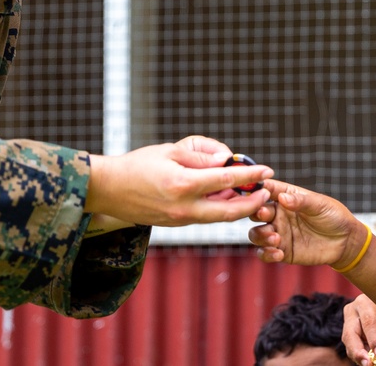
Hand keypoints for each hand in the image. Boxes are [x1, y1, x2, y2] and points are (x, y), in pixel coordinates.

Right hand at [85, 136, 272, 226]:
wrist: (109, 189)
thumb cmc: (138, 164)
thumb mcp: (170, 151)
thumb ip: (200, 157)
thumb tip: (226, 161)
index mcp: (183, 185)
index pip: (226, 180)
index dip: (250, 175)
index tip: (267, 170)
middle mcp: (184, 207)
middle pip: (230, 211)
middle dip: (252, 203)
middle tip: (266, 193)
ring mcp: (180, 219)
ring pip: (218, 218)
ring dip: (238, 208)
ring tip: (251, 194)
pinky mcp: (175, 224)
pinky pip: (204, 218)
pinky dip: (220, 209)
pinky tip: (227, 198)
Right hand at [248, 179, 363, 268]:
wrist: (345, 242)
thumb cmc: (333, 216)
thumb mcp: (320, 205)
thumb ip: (301, 202)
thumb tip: (282, 198)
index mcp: (286, 197)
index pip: (266, 190)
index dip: (256, 189)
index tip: (254, 193)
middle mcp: (278, 214)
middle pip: (255, 212)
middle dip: (255, 213)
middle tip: (265, 216)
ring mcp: (279, 233)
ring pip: (256, 233)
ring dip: (260, 235)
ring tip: (276, 238)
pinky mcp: (283, 251)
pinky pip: (265, 253)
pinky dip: (267, 254)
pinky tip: (278, 253)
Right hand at [343, 294, 375, 365]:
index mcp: (366, 302)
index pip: (368, 322)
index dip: (374, 339)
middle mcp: (353, 311)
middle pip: (350, 333)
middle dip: (358, 351)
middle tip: (368, 364)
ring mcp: (348, 322)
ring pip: (348, 342)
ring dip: (359, 356)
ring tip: (371, 365)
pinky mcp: (349, 334)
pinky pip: (352, 348)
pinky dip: (361, 357)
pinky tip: (370, 362)